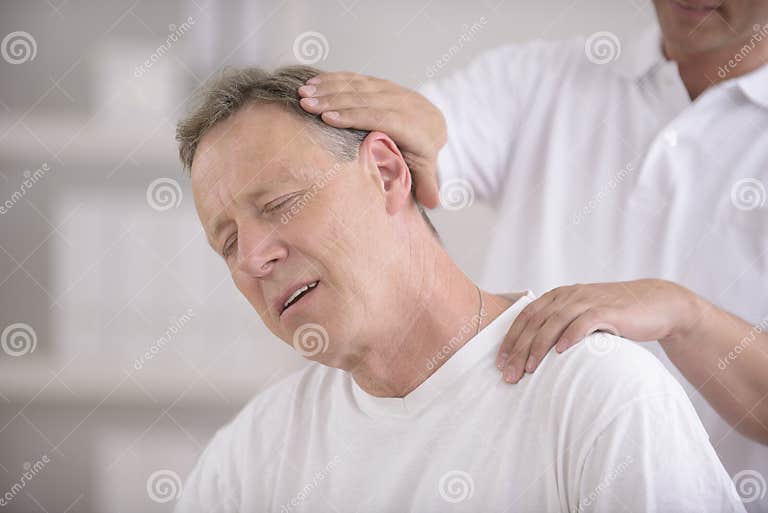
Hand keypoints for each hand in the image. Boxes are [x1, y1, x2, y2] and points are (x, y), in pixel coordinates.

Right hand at [297, 72, 445, 207]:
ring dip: (328, 88)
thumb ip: (427, 183)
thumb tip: (433, 202)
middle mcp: (404, 103)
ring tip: (303, 92)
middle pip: (366, 99)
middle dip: (334, 101)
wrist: (432, 123)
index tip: (328, 119)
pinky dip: (333, 80)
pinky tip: (312, 82)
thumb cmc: (422, 152)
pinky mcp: (381, 84)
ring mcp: (391, 91)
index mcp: (414, 126)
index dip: (355, 117)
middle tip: (306, 104)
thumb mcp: (426, 168)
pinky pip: (356, 79)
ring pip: (359, 86)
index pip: (382, 118)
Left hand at [496, 279, 699, 382]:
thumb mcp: (582, 318)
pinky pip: (584, 322)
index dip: (510, 340)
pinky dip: (571, 336)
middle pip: (535, 322)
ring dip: (539, 347)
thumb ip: (560, 328)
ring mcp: (588, 301)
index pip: (525, 317)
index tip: (499, 363)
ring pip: (554, 322)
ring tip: (529, 370)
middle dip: (519, 349)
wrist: (656, 304)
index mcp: (558, 297)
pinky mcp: (608, 310)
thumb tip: (534, 355)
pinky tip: (561, 353)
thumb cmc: (615, 316)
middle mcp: (569, 296)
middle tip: (508, 374)